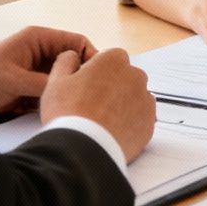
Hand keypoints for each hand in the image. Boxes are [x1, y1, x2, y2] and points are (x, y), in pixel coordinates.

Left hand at [0, 25, 95, 116]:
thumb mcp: (14, 80)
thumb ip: (44, 83)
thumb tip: (72, 90)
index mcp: (39, 39)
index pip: (77, 42)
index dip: (91, 58)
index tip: (98, 78)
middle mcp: (43, 52)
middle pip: (75, 62)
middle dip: (81, 78)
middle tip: (89, 97)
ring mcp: (39, 70)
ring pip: (66, 79)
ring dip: (69, 91)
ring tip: (76, 106)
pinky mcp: (35, 86)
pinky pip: (55, 91)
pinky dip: (58, 100)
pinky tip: (60, 111)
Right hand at [38, 47, 155, 161]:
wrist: (83, 149)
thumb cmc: (69, 114)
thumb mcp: (56, 80)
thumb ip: (66, 61)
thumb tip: (72, 56)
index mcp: (114, 60)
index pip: (109, 59)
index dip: (96, 73)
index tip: (86, 87)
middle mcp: (135, 76)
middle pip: (124, 78)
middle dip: (112, 88)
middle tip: (92, 106)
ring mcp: (145, 100)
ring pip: (134, 98)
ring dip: (122, 105)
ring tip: (101, 121)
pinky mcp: (150, 123)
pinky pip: (141, 119)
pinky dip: (130, 123)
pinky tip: (112, 131)